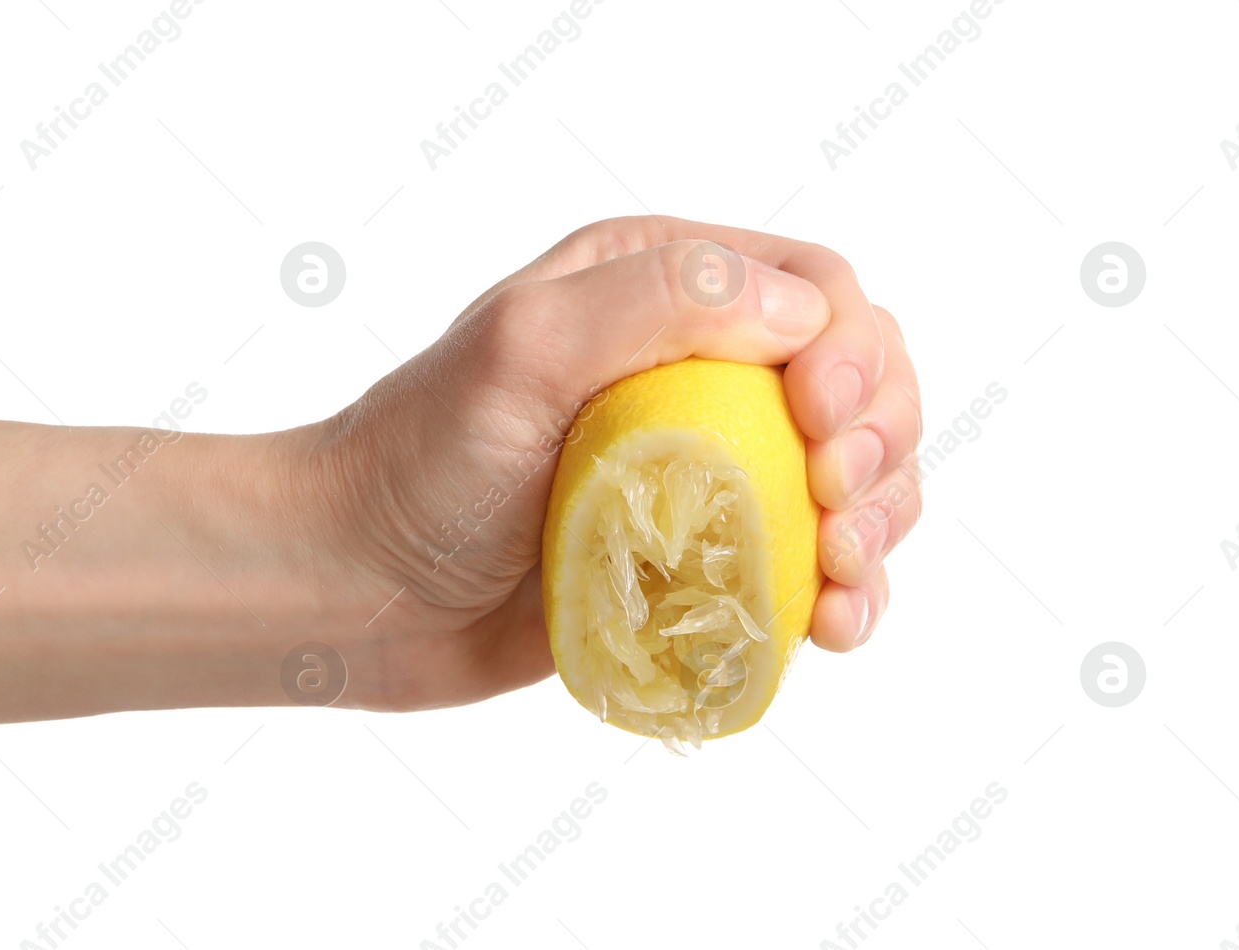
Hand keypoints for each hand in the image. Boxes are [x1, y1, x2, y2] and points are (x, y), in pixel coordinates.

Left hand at [303, 216, 922, 712]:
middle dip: (882, 439)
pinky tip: (835, 623)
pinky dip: (848, 593)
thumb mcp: (522, 348)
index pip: (818, 293)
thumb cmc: (417, 460)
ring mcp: (705, 471)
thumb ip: (659, 301)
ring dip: (881, 522)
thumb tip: (807, 318)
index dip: (855, 351)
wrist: (355, 588)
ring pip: (853, 480)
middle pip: (859, 385)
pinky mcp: (701, 559)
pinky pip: (809, 567)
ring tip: (844, 574)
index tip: (824, 423)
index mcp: (660, 288)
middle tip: (838, 502)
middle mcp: (695, 370)